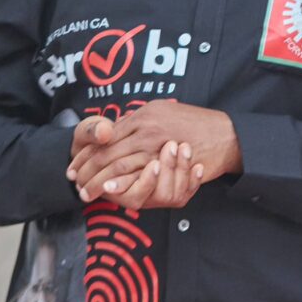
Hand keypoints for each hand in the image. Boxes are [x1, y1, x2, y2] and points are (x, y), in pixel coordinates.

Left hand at [67, 101, 238, 203]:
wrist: (226, 134)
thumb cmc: (196, 123)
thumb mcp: (165, 111)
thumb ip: (141, 120)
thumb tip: (118, 127)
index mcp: (144, 115)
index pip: (106, 134)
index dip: (88, 151)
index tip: (75, 165)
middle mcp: (147, 127)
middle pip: (108, 150)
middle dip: (88, 169)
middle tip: (74, 182)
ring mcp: (157, 144)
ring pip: (119, 163)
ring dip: (100, 179)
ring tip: (87, 191)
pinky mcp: (168, 161)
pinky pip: (139, 173)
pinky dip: (123, 183)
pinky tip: (112, 190)